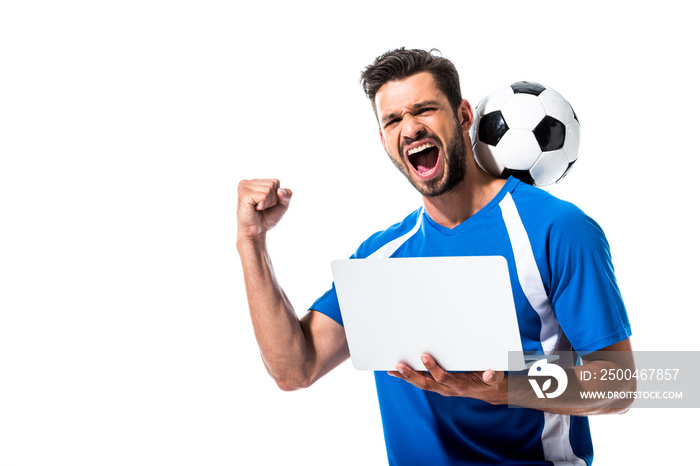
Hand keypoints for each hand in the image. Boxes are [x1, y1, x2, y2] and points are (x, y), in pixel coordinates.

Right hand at [237, 179, 291, 239]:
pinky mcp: (243, 195)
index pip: (275, 182)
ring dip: (267, 203)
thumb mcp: (282, 204)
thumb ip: (287, 194)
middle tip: (262, 208)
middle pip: (272, 184)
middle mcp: (247, 182)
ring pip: (268, 189)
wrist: (256, 232)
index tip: (267, 204)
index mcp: (255, 182)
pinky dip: (263, 205)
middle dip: (272, 199)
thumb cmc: (266, 218)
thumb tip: (280, 190)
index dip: (276, 196)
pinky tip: (254, 209)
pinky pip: (263, 196)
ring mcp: (244, 187)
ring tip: (258, 209)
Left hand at [388, 353, 506, 404]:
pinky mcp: (439, 386)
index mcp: (460, 384)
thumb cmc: (490, 380)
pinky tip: (397, 372)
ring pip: (421, 384)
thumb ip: (492, 375)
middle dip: (411, 375)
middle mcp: (448, 388)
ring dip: (406, 377)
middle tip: (399, 365)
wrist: (489, 391)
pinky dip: (409, 378)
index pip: (443, 377)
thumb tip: (488, 373)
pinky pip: (421, 383)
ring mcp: (442, 388)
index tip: (424, 356)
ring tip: (392, 370)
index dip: (433, 368)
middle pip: (426, 383)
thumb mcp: (495, 377)